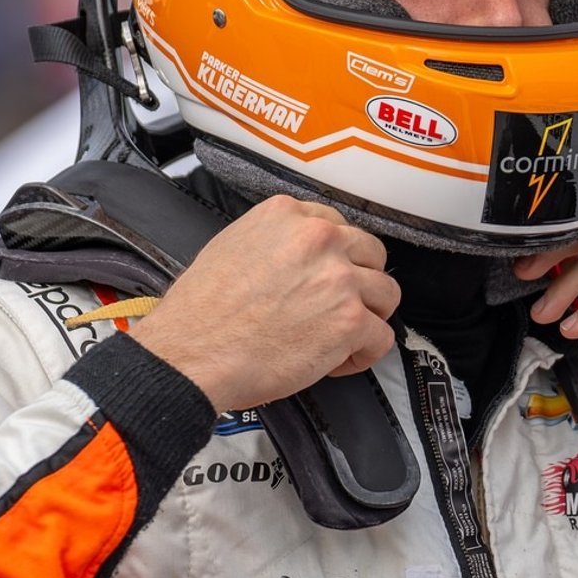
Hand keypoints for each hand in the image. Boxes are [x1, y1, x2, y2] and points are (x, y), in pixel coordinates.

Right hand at [129, 195, 398, 411]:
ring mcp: (340, 278)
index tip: (323, 279)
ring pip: (386, 293)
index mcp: (287, 214)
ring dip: (366, 317)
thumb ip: (276, 241)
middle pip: (371, 254)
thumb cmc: (200, 312)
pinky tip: (334, 362)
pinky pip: (382, 337)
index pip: (337, 226)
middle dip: (359, 283)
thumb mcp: (232, 246)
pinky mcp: (350, 320)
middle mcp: (320, 238)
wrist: (191, 353)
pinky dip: (363, 354)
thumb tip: (300, 261)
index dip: (335, 258)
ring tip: (337, 339)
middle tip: (335, 309)